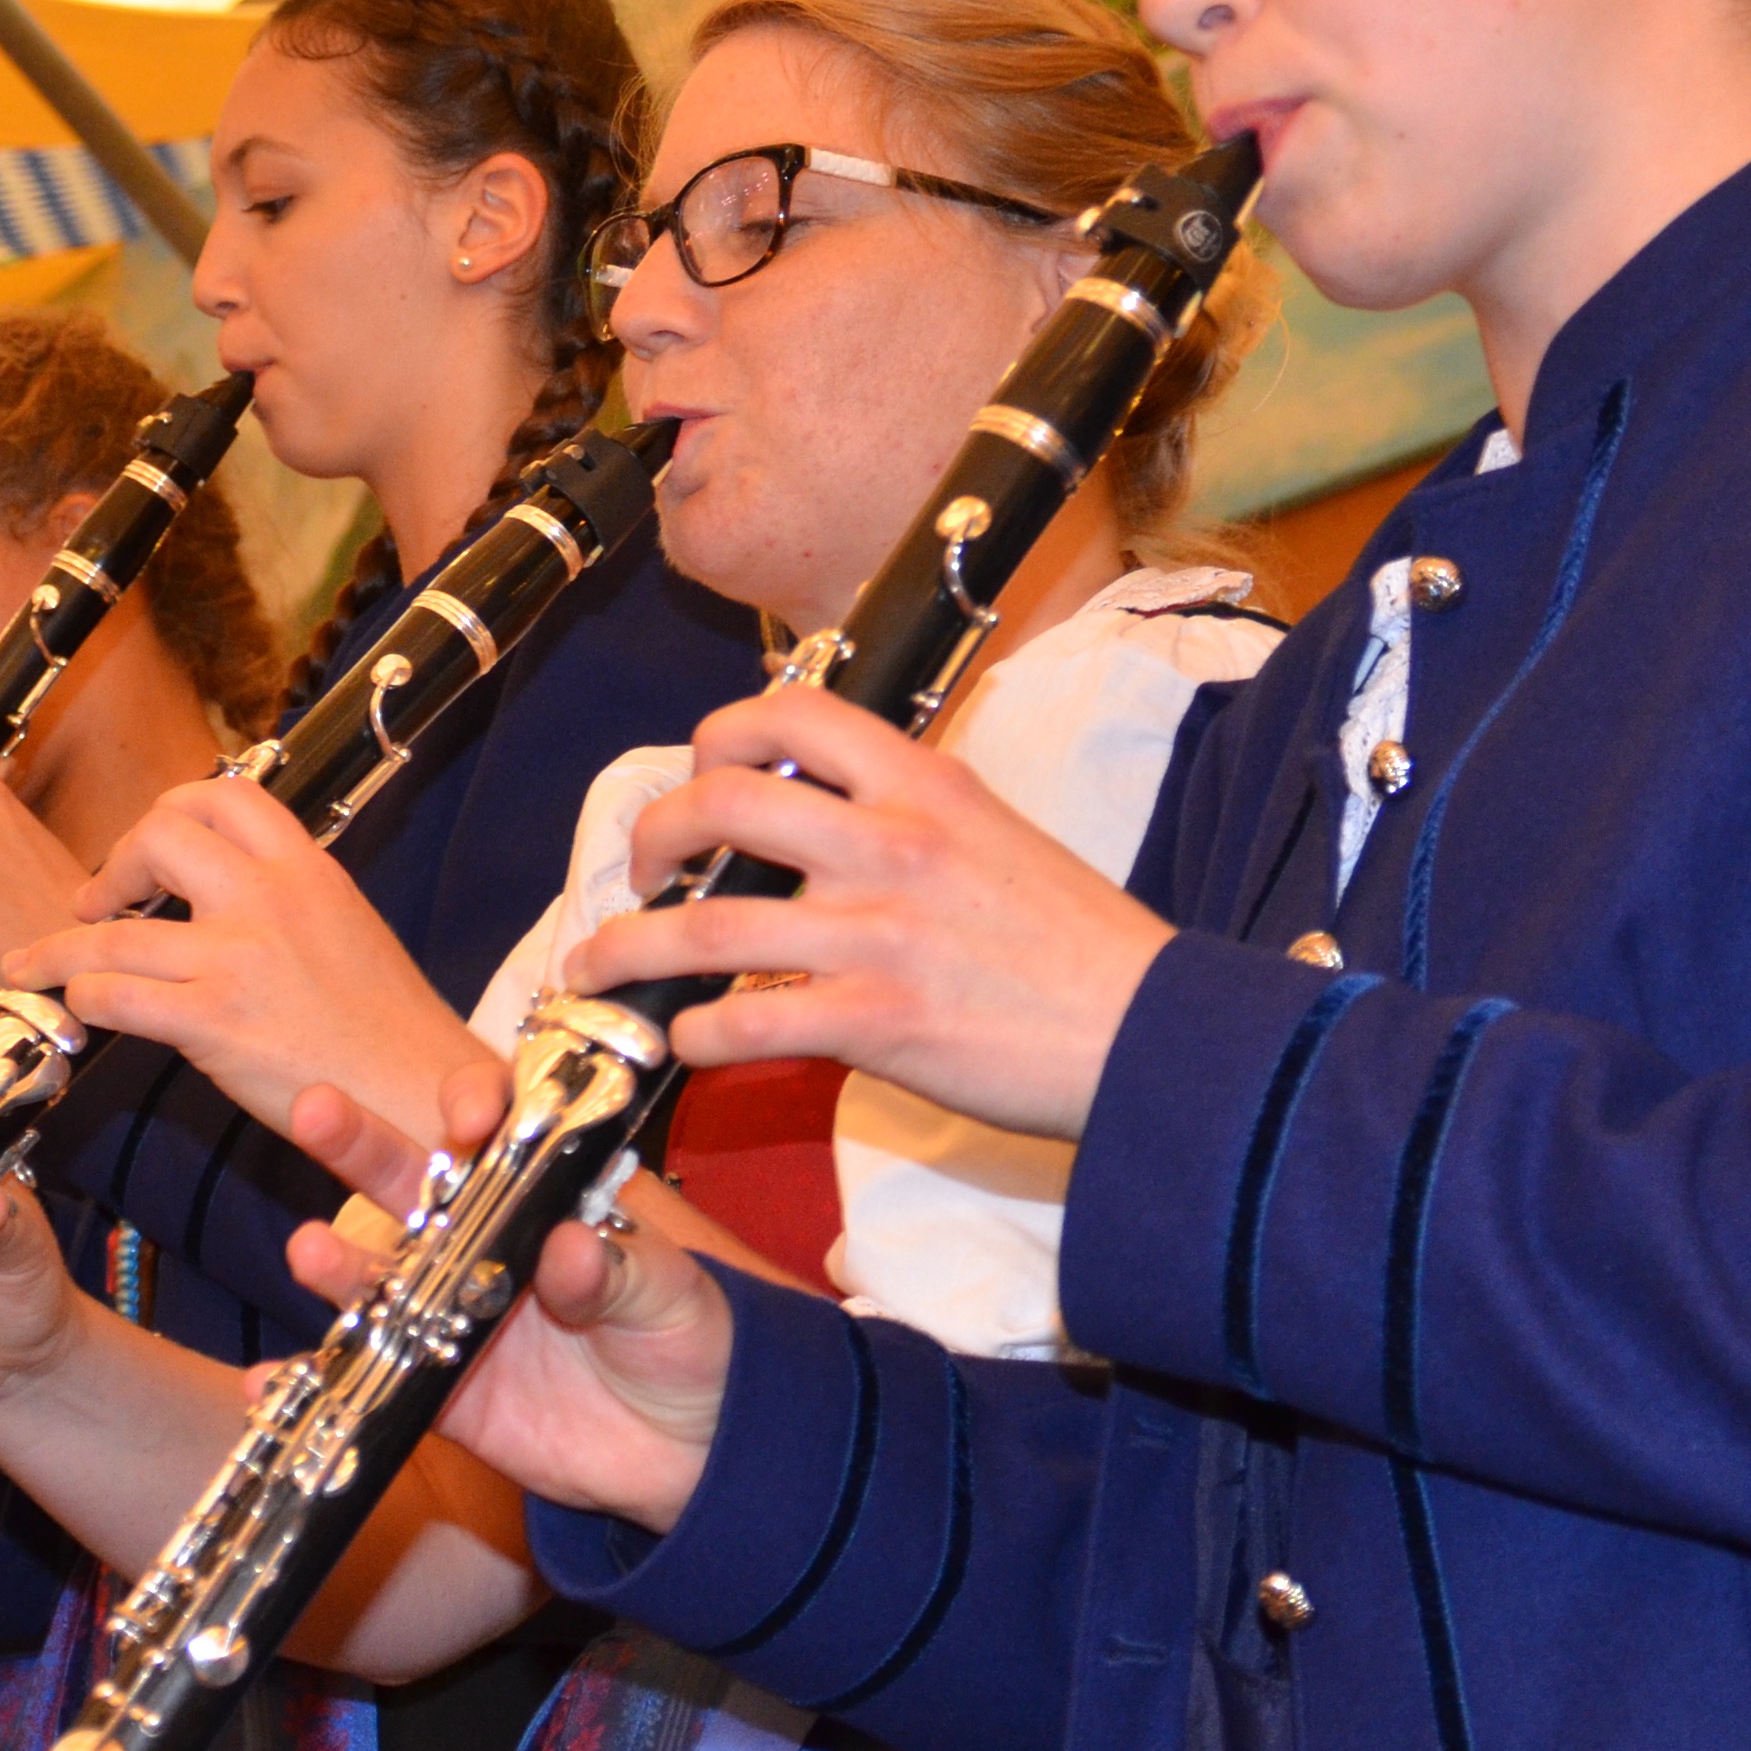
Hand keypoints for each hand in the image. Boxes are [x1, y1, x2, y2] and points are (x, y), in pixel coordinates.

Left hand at [10, 778, 491, 1143]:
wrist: (422, 1093)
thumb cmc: (389, 1027)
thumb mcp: (348, 926)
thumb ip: (287, 898)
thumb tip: (224, 893)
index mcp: (308, 869)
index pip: (225, 797)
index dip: (171, 812)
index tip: (151, 848)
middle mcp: (269, 899)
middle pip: (160, 836)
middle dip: (114, 866)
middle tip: (98, 903)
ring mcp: (237, 959)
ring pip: (113, 932)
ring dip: (60, 948)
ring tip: (31, 964)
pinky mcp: (214, 1024)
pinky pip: (117, 997)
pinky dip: (85, 999)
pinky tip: (79, 1010)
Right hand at [275, 1066, 732, 1535]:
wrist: (692, 1453)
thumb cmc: (691, 1345)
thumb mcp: (675, 1297)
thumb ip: (622, 1272)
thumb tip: (571, 1249)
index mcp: (544, 1199)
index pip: (498, 1134)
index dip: (475, 1109)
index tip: (469, 1117)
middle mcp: (483, 1245)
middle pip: (411, 1185)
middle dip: (363, 1145)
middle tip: (317, 1108)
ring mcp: (451, 1317)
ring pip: (380, 1280)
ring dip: (338, 1265)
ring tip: (306, 1251)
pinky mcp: (437, 1392)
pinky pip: (365, 1381)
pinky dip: (310, 1385)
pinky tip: (262, 1384)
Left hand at [569, 686, 1168, 1141]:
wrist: (1153, 1033)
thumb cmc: (1082, 946)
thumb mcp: (999, 836)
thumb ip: (913, 817)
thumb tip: (830, 820)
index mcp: (925, 783)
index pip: (792, 711)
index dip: (719, 732)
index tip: (699, 771)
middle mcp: (890, 842)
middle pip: (722, 801)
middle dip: (652, 833)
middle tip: (639, 872)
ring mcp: (876, 933)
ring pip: (706, 921)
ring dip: (630, 948)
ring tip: (597, 968)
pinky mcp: (875, 1022)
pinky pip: (744, 1018)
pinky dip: (694, 1031)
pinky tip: (686, 1038)